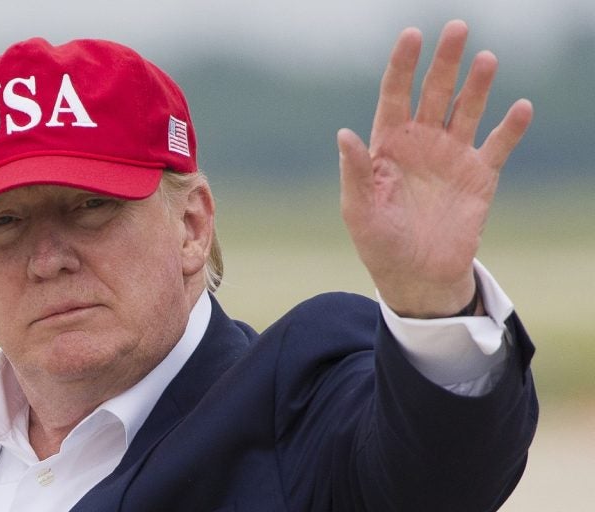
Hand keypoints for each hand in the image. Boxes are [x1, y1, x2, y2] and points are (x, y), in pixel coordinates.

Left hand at [338, 20, 532, 317]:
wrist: (416, 275)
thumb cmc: (379, 242)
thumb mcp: (359, 209)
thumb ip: (353, 172)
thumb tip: (343, 133)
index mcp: (388, 145)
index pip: (394, 95)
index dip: (402, 65)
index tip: (412, 35)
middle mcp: (421, 142)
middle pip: (435, 92)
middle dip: (445, 62)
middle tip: (457, 28)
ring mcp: (452, 156)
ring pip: (467, 110)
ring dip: (477, 85)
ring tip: (485, 59)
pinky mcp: (480, 176)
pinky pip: (498, 145)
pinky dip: (510, 128)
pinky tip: (520, 107)